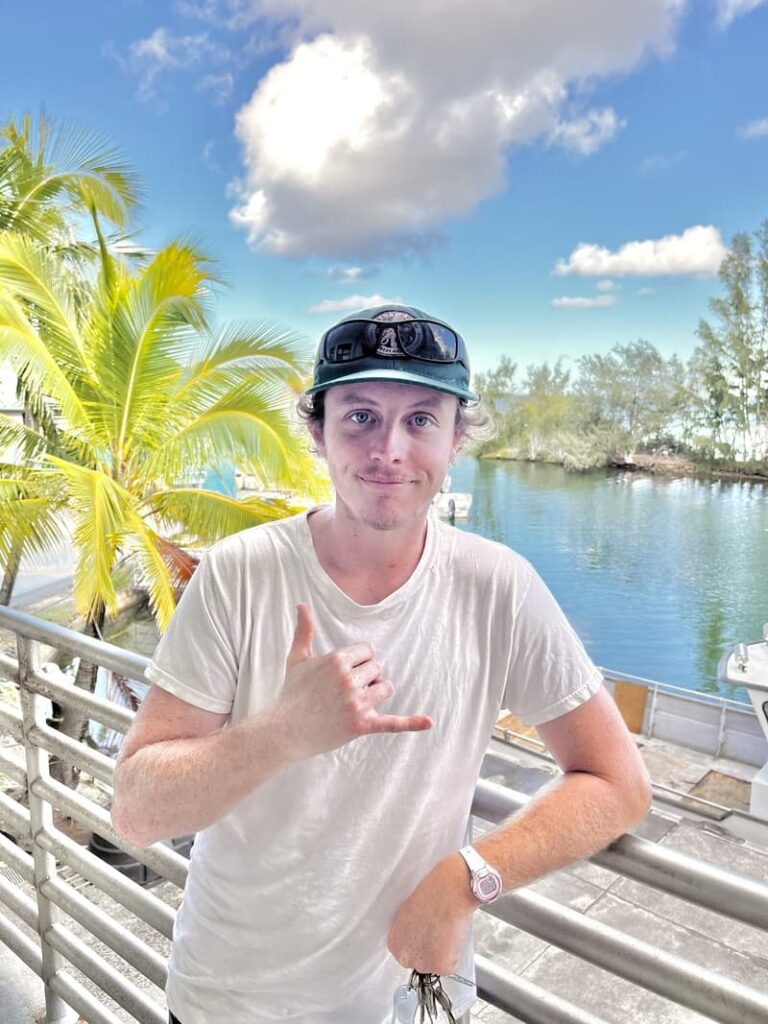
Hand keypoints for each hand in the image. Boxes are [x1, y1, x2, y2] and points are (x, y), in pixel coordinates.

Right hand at [272, 604, 431, 761]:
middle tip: (343, 690)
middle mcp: (349, 680)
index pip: (367, 651)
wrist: (284, 731)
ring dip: (376, 693)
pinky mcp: (361, 724)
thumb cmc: (291, 694)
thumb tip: (302, 605)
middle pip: (377, 668)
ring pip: (385, 687)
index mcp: (337, 660)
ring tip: (353, 702)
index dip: (358, 661)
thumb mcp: (297, 658)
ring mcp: (357, 703)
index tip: (343, 672)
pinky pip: (392, 722)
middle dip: (365, 677)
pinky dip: (411, 723)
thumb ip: (304, 630)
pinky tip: (428, 721)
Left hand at [387, 857, 477, 975]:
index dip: (421, 943)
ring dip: (443, 954)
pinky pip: (451, 965)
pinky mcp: (442, 966)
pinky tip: (453, 935)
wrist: (447, 891)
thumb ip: (409, 930)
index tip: (428, 935)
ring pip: (436, 965)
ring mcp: (423, 964)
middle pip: (420, 962)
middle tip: (439, 933)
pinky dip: (456, 954)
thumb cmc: (430, 894)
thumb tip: (418, 935)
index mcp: (394, 943)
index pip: (408, 953)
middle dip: (430, 951)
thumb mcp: (408, 913)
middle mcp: (404, 957)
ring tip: (446, 931)